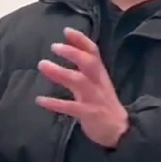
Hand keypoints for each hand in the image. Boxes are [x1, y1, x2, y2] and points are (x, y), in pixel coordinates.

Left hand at [36, 28, 129, 148]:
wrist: (120, 130)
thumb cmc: (105, 105)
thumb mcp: (99, 84)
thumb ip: (88, 70)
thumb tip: (73, 52)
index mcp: (100, 74)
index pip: (93, 52)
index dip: (81, 40)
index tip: (67, 31)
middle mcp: (98, 83)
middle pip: (88, 63)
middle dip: (72, 52)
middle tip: (54, 46)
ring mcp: (94, 98)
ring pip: (78, 81)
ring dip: (60, 72)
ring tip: (42, 65)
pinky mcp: (88, 113)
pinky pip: (70, 107)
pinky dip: (55, 103)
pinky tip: (40, 100)